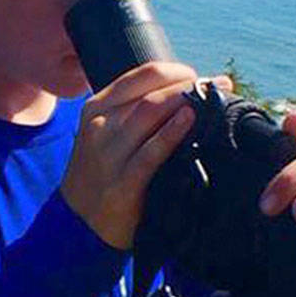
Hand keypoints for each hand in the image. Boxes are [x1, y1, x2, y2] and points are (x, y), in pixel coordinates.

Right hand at [61, 61, 200, 249]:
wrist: (77, 224)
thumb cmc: (103, 174)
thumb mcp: (107, 134)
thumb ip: (135, 113)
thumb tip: (184, 92)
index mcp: (97, 106)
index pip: (143, 75)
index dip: (177, 71)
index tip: (200, 78)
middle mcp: (100, 125)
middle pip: (152, 93)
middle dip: (189, 86)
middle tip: (218, 89)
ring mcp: (109, 154)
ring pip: (150, 113)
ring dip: (186, 103)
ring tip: (212, 102)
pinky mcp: (122, 183)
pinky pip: (150, 153)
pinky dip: (172, 133)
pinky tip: (191, 120)